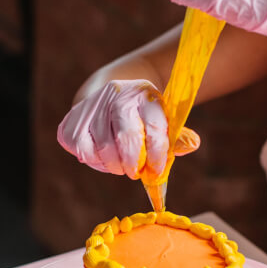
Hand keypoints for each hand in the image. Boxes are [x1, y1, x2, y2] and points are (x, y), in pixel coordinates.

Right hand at [57, 80, 199, 178]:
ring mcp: (93, 105)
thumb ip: (175, 137)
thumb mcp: (161, 121)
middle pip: (126, 137)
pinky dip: (93, 160)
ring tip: (120, 165)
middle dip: (133, 163)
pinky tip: (101, 156)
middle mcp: (118, 95)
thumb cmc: (140, 117)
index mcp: (145, 95)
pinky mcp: (74, 118)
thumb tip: (192, 144)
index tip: (157, 171)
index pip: (154, 127)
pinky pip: (82, 149)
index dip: (157, 155)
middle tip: (135, 172)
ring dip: (114, 165)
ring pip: (103, 147)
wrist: (107, 97)